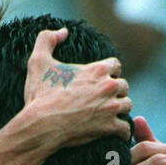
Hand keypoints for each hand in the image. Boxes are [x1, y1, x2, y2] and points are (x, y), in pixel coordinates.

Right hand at [23, 28, 131, 148]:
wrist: (41, 126)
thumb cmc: (40, 96)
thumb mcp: (38, 62)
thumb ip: (47, 39)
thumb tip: (63, 32)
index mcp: (97, 69)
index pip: (116, 66)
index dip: (110, 73)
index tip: (102, 81)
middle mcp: (108, 86)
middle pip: (124, 86)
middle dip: (116, 92)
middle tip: (105, 100)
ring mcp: (110, 107)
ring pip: (127, 105)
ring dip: (120, 110)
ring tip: (111, 116)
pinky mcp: (109, 127)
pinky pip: (126, 129)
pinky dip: (123, 131)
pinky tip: (116, 133)